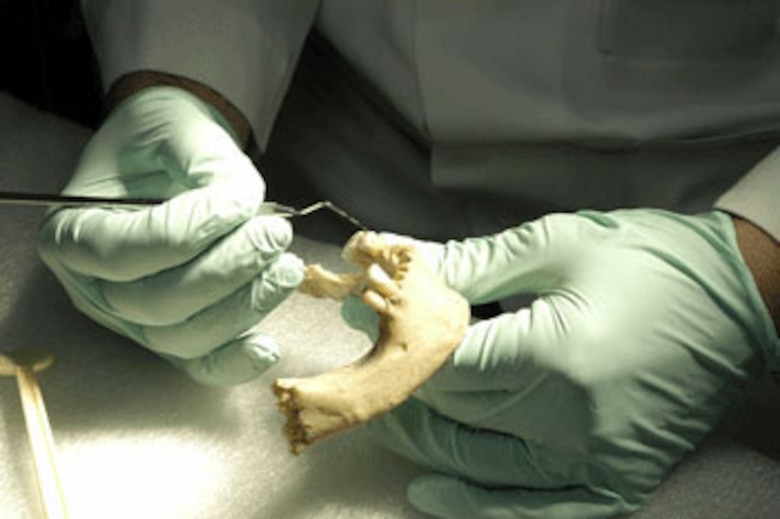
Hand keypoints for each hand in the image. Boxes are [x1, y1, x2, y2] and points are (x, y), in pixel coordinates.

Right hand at [37, 87, 303, 385]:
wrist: (174, 155)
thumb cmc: (166, 140)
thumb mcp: (183, 135)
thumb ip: (213, 173)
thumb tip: (244, 214)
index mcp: (71, 233)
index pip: (122, 252)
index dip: (185, 234)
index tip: (238, 204)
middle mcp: (94, 287)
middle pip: (153, 305)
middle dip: (224, 272)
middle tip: (274, 235)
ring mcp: (131, 320)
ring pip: (182, 338)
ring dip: (243, 307)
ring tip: (286, 266)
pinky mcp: (171, 334)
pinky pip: (198, 363)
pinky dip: (233, 362)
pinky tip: (267, 346)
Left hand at [346, 209, 776, 517]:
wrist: (737, 295)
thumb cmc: (650, 259)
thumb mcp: (557, 244)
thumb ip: (474, 264)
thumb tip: (406, 266)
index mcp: (553, 352)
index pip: (444, 363)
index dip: (399, 342)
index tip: (370, 323)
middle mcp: (569, 417)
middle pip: (454, 410)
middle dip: (406, 382)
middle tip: (377, 358)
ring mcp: (593, 457)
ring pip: (478, 461)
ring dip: (426, 436)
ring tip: (392, 409)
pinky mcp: (616, 476)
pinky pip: (535, 507)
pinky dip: (480, 504)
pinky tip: (432, 493)